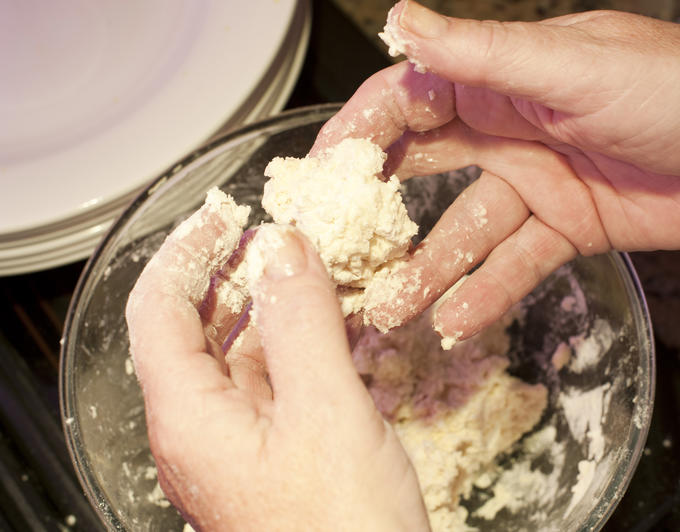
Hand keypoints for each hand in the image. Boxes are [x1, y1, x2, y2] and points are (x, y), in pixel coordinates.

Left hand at [125, 193, 429, 530]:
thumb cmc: (342, 531)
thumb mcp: (326, 413)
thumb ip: (301, 323)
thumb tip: (284, 248)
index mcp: (190, 419)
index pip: (158, 312)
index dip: (186, 253)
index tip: (225, 215)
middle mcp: (204, 431)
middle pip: (198, 330)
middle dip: (234, 274)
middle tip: (278, 237)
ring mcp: (241, 445)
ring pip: (242, 355)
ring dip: (273, 308)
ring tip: (313, 272)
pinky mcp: (277, 456)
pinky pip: (277, 384)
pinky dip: (299, 346)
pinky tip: (333, 328)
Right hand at [313, 0, 679, 342]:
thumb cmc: (678, 88)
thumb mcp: (571, 66)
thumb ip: (483, 54)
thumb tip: (403, 20)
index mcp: (500, 80)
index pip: (409, 101)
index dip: (359, 133)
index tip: (317, 173)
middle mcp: (506, 131)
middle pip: (423, 169)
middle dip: (380, 208)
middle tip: (338, 249)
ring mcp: (533, 184)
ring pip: (463, 230)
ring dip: (428, 268)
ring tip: (391, 306)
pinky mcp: (563, 229)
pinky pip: (513, 265)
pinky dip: (485, 292)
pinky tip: (455, 320)